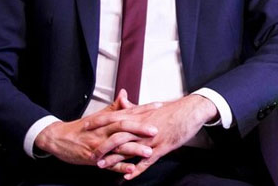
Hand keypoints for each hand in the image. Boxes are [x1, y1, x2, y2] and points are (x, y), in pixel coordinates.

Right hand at [34, 89, 160, 165]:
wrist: (58, 139)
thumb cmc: (81, 128)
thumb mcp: (97, 116)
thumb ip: (114, 107)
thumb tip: (125, 93)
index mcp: (106, 119)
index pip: (128, 111)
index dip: (144, 109)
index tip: (159, 106)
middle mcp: (103, 130)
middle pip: (123, 126)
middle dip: (140, 128)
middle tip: (156, 130)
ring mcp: (98, 144)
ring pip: (118, 145)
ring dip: (134, 149)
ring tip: (148, 151)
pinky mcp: (94, 158)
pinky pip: (109, 163)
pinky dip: (120, 166)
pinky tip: (131, 168)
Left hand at [93, 94, 218, 179]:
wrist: (191, 110)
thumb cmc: (172, 109)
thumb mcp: (151, 106)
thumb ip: (134, 107)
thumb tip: (122, 102)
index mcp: (139, 115)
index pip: (114, 117)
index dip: (98, 122)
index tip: (85, 126)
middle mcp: (142, 126)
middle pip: (117, 136)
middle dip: (101, 145)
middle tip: (89, 153)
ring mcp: (151, 137)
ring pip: (129, 148)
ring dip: (114, 158)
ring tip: (101, 166)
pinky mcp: (162, 146)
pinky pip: (147, 160)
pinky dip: (137, 169)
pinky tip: (128, 176)